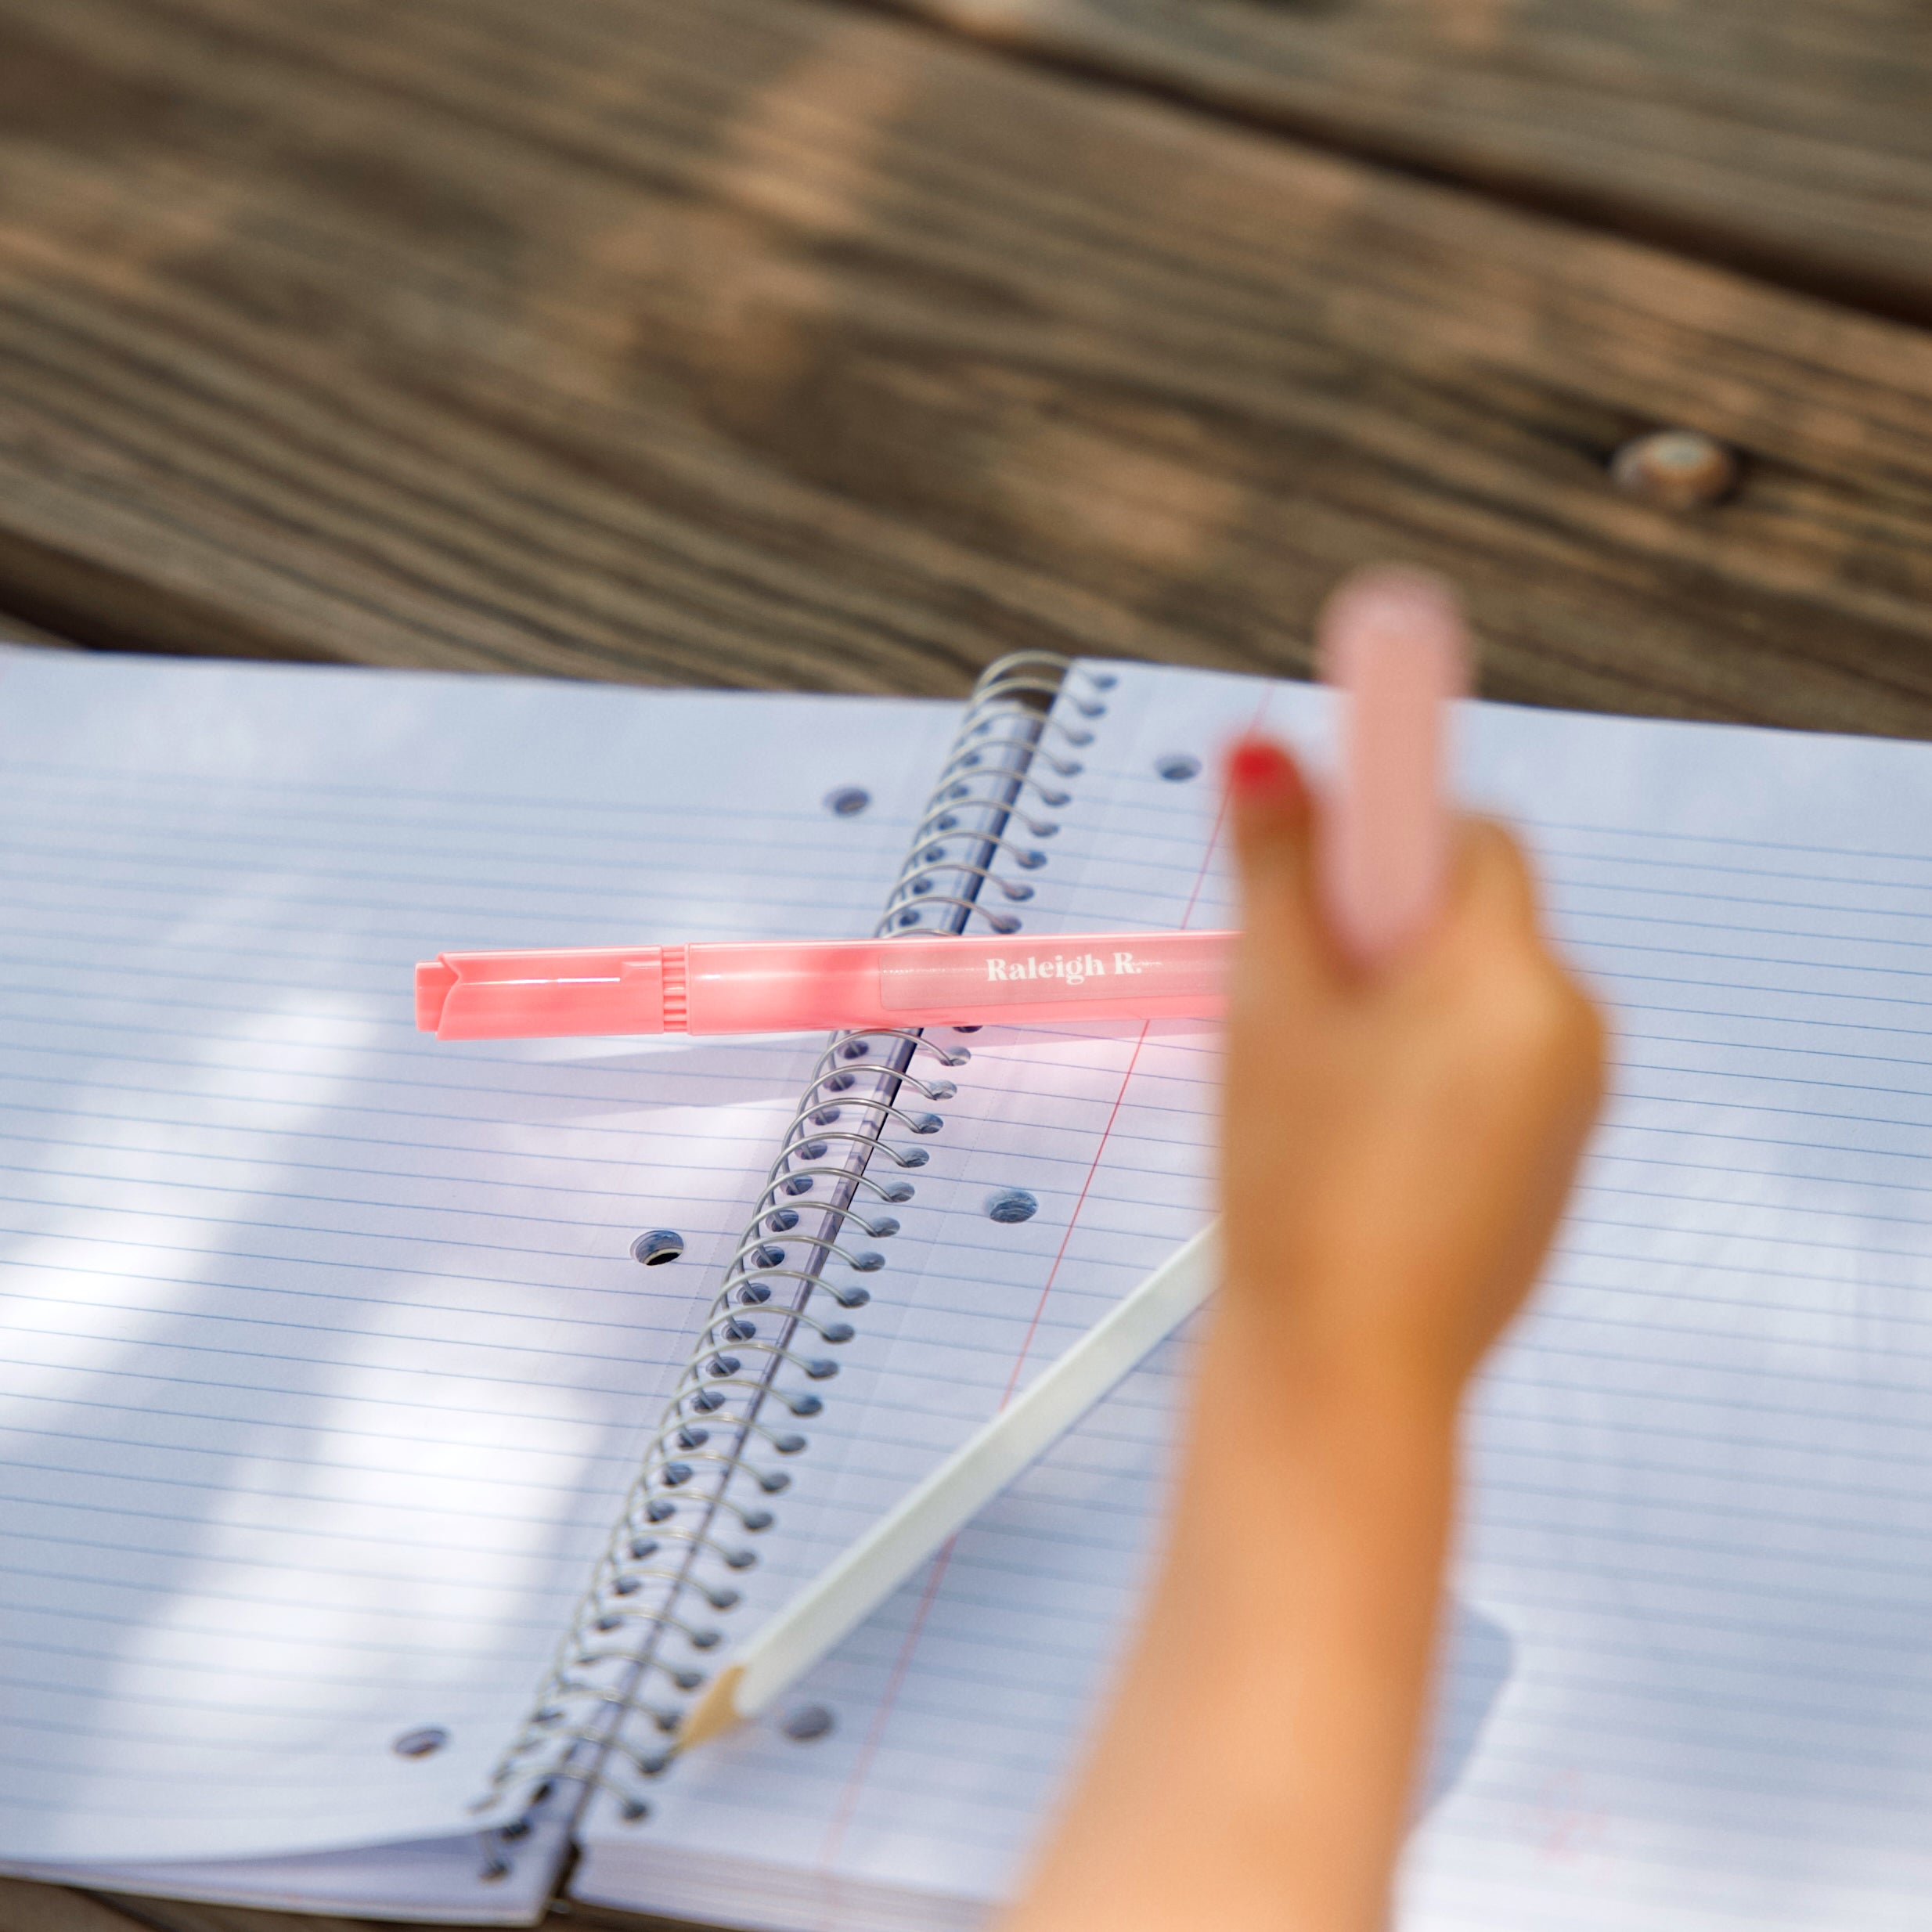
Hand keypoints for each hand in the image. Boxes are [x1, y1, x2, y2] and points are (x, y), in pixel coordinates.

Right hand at [1220, 734, 1605, 1410]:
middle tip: (1292, 994)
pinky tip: (1349, 1140)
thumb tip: (1263, 751)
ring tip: (1310, 1082)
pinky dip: (1421, 1072)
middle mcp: (1572, 1033)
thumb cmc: (1304, 1193)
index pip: (1469, 835)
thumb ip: (1275, 863)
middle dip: (1376, 931)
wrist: (1342, 1373)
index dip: (1380, 834)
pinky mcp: (1548, 1169)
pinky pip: (1487, 1073)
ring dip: (1392, 1004)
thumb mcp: (1271, 1002)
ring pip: (1471, 999)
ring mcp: (1572, 1110)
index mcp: (1517, 978)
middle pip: (1469, 919)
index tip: (1314, 863)